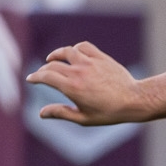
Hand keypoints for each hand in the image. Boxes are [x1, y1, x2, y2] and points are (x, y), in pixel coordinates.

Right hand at [25, 42, 151, 123]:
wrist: (135, 100)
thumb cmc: (110, 113)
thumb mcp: (84, 118)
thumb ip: (61, 113)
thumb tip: (41, 113)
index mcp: (71, 87)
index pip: (45, 76)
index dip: (35, 77)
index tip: (31, 79)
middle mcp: (78, 72)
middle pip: (53, 65)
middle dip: (44, 69)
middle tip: (42, 74)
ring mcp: (90, 63)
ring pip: (66, 51)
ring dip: (56, 54)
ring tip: (52, 58)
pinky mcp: (101, 58)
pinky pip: (84, 47)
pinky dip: (75, 48)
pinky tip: (74, 53)